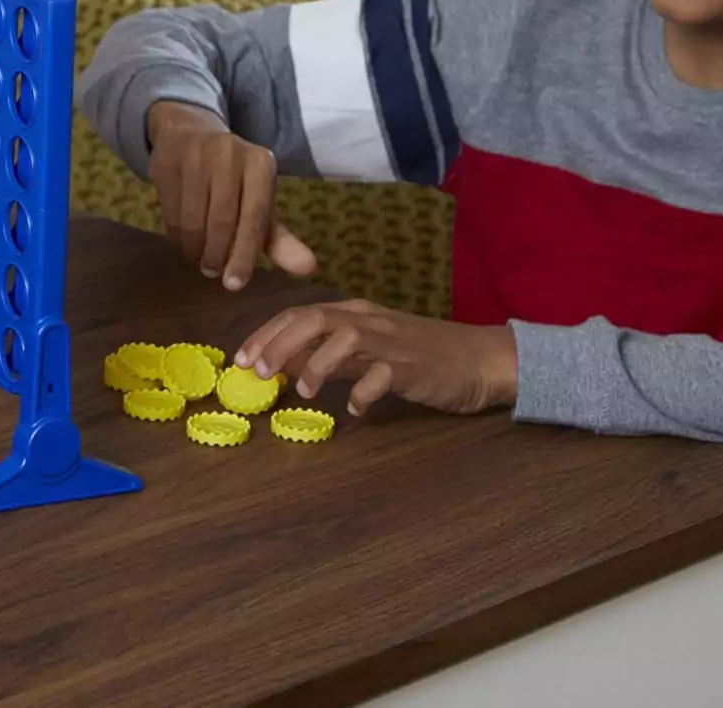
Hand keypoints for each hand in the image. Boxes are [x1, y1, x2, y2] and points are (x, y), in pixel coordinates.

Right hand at [147, 100, 315, 289]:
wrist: (190, 133)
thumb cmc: (232, 178)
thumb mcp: (258, 202)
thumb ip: (280, 239)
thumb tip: (308, 268)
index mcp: (260, 163)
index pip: (255, 216)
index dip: (245, 253)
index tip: (234, 285)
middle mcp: (229, 152)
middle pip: (222, 218)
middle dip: (216, 253)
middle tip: (213, 271)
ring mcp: (195, 154)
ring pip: (193, 217)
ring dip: (194, 246)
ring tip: (198, 256)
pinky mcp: (167, 160)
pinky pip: (170, 209)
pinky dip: (176, 232)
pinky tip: (182, 237)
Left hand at [235, 299, 518, 416]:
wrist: (481, 358)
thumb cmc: (421, 354)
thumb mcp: (368, 350)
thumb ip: (329, 355)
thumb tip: (285, 365)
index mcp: (355, 313)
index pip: (300, 313)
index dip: (267, 333)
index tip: (241, 358)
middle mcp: (369, 321)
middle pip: (314, 319)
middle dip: (280, 343)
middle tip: (257, 371)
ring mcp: (394, 343)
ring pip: (346, 338)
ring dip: (317, 363)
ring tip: (302, 391)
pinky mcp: (416, 368)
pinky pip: (384, 376)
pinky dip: (363, 392)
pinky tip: (353, 409)